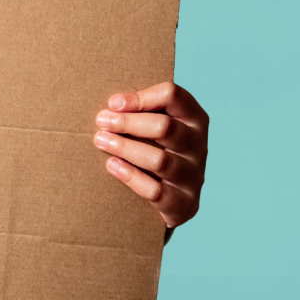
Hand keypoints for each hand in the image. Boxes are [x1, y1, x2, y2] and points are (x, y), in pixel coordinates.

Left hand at [91, 81, 207, 235]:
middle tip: (101, 122)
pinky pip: (157, 191)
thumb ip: (141, 114)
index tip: (113, 104)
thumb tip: (110, 107)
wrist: (176, 200)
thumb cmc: (159, 152)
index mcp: (194, 119)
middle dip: (128, 123)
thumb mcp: (157, 129)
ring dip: (125, 148)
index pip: (172, 96)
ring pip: (159, 160)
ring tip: (101, 141)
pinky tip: (112, 166)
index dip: (141, 97)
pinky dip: (131, 177)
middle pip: (165, 127)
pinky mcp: (184, 203)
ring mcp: (194, 176)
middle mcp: (198, 146)